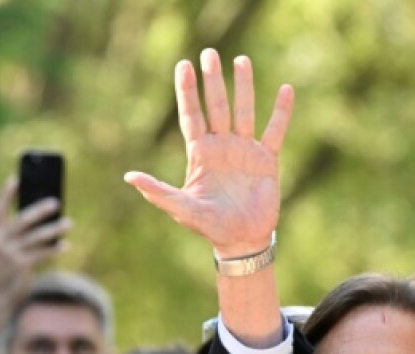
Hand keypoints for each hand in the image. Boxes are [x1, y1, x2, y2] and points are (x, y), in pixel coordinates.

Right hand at [0, 176, 71, 334]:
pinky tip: (65, 245)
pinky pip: (42, 254)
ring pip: (36, 237)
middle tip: (56, 201)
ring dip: (54, 229)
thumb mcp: (6, 251)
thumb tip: (46, 219)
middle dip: (39, 210)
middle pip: (22, 220)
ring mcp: (10, 256)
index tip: (16, 178)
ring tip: (69, 223)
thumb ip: (19, 236)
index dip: (5, 194)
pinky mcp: (21, 267)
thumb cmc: (5, 272)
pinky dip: (54, 249)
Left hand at [124, 50, 293, 257]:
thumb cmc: (209, 226)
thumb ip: (157, 191)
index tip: (183, 66)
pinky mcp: (267, 159)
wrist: (241, 240)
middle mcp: (221, 146)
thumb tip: (129, 176)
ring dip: (243, 86)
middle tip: (209, 53)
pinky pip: (275, 130)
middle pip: (216, 106)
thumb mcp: (181, 208)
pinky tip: (285, 90)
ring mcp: (245, 150)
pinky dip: (281, 111)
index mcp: (200, 154)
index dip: (187, 92)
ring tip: (241, 60)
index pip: (191, 115)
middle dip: (212, 80)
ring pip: (244, 110)